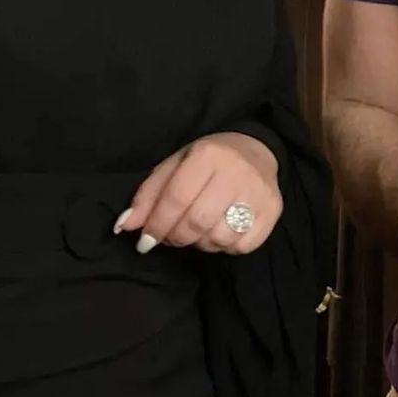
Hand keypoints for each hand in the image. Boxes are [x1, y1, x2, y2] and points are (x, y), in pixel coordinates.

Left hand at [115, 133, 282, 255]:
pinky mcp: (273, 209)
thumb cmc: (207, 160)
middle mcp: (235, 171)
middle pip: (197, 222)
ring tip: (198, 231)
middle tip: (172, 237)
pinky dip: (227, 247)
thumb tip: (124, 227)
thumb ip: (148, 196)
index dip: (157, 225)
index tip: (145, 241)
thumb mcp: (174, 167)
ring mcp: (258, 191)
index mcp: (207, 155)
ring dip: (201, 243)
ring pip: (220, 237)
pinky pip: (244, 245)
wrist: (254, 149)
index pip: (176, 199)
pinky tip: (221, 232)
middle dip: (177, 237)